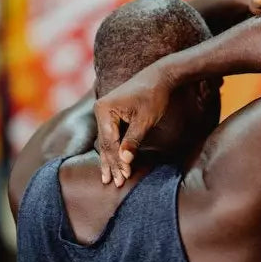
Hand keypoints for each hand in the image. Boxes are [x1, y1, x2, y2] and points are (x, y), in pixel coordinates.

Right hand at [94, 63, 173, 186]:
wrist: (160, 77)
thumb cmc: (153, 96)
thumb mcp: (144, 120)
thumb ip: (133, 140)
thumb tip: (124, 160)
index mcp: (104, 110)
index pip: (109, 142)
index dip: (117, 161)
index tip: (123, 177)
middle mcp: (101, 110)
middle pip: (106, 143)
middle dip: (111, 164)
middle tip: (115, 183)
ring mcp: (105, 112)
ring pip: (107, 141)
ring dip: (111, 160)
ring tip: (109, 179)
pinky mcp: (112, 114)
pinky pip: (111, 136)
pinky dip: (114, 150)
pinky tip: (114, 163)